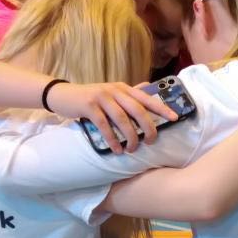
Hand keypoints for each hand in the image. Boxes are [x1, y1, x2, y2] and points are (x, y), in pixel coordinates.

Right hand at [46, 81, 176, 153]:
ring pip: (122, 119)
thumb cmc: (90, 97)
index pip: (146, 98)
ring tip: (133, 149)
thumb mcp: (110, 92)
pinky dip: (112, 139)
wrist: (63, 95)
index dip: (161, 108)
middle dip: (148, 127)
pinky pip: (105, 125)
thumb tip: (148, 88)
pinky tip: (117, 149)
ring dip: (130, 136)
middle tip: (152, 141)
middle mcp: (115, 90)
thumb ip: (127, 93)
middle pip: (138, 109)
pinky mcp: (89, 106)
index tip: (174, 118)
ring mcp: (101, 97)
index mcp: (123, 88)